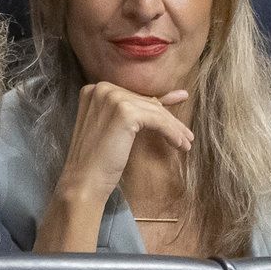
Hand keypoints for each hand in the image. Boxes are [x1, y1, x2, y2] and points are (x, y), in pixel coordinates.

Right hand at [54, 81, 192, 210]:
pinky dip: (172, 132)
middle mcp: (101, 89)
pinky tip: (179, 145)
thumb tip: (179, 94)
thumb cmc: (97, 160)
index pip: (133, 96)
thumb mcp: (114, 128)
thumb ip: (136, 110)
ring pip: (154, 111)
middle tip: (187, 135)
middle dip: (168, 120)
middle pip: (145, 102)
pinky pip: (158, 120)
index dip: (156, 107)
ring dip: (174, 128)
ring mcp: (112, 99)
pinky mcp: (125, 112)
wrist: (83, 180)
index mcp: (94, 90)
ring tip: (185, 143)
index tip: (177, 111)